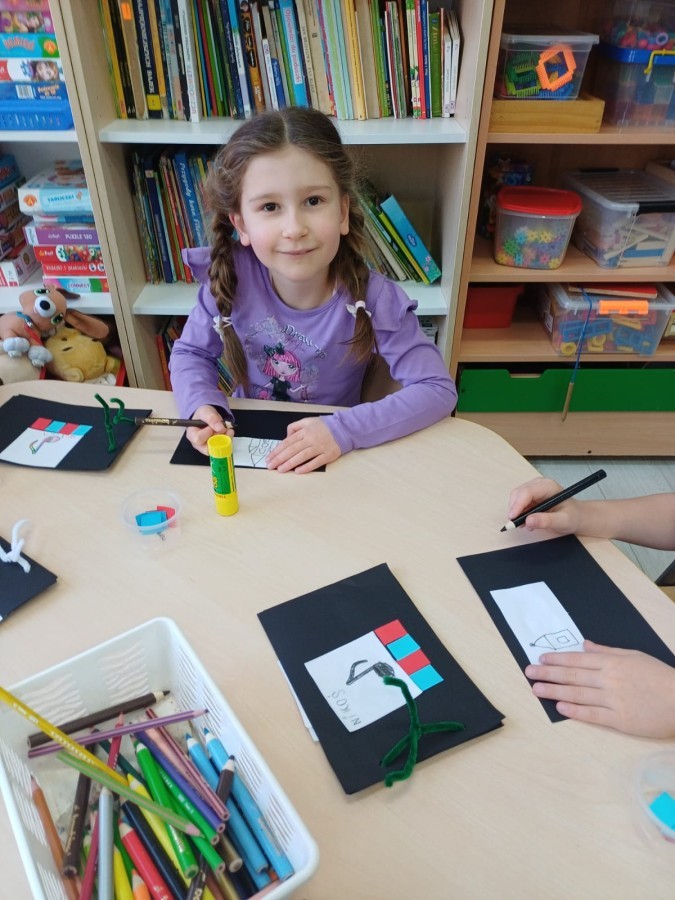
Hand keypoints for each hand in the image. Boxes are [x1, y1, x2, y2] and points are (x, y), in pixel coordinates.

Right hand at [186, 405, 233, 455]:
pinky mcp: (217, 448)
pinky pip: (224, 447)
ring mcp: (208, 447)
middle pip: (208, 448)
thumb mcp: (206, 412)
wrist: (208, 416)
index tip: (211, 427)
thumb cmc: (203, 415)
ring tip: (228, 429)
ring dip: (225, 439)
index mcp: (192, 435)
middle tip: (222, 429)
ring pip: (218, 449)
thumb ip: (211, 418)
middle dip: (217, 439)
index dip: (206, 434)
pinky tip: (230, 431)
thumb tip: (220, 428)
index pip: (198, 439)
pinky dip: (229, 439)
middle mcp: (199, 444)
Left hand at [266, 417, 340, 473]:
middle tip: (270, 466)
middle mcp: (311, 439)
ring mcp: (320, 447)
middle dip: (279, 458)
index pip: (287, 442)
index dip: (277, 450)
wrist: (343, 428)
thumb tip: (285, 437)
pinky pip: (316, 462)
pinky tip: (297, 472)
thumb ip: (294, 427)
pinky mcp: (328, 455)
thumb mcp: (308, 421)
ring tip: (280, 470)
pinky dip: (307, 467)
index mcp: (304, 431)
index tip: (269, 458)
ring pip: (302, 456)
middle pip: (292, 450)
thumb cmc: (324, 426)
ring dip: (290, 464)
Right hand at [507, 476, 581, 532]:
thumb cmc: (573, 517)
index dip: (518, 504)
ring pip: (516, 497)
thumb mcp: (562, 521)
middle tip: (516, 524)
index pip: (527, 492)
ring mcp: (534, 489)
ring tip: (524, 524)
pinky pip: (518, 502)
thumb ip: (546, 521)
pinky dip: (518, 512)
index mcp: (548, 486)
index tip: (513, 518)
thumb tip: (528, 521)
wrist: (577, 516)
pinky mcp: (531, 495)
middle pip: (518, 493)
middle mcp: (539, 484)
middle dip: (514, 508)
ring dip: (516, 511)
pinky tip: (527, 521)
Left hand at [525, 640, 674, 737]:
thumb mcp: (635, 656)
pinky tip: (560, 707)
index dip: (557, 659)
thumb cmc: (660, 676)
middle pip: (573, 675)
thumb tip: (585, 645)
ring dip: (555, 691)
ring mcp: (614, 700)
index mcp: (613, 662)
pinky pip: (593, 714)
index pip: (578, 659)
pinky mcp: (620, 720)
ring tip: (537, 689)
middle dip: (548, 673)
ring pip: (578, 694)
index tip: (541, 659)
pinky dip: (575, 711)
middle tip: (529, 673)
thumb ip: (608, 651)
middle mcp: (610, 679)